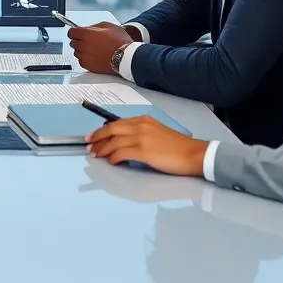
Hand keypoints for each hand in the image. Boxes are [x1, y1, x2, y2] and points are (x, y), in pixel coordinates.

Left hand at [67, 22, 134, 73]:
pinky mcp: (88, 66)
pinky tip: (94, 56)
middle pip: (73, 42)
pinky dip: (85, 58)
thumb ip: (94, 26)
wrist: (126, 57)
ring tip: (94, 49)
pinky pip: (81, 61)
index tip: (77, 32)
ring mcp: (85, 57)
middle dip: (79, 40)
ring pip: (77, 52)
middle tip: (89, 40)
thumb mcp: (108, 26)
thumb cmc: (120, 42)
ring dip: (82, 50)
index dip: (75, 31)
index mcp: (86, 34)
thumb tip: (88, 28)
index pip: (71, 32)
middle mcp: (83, 46)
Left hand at [85, 115, 207, 175]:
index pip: (116, 123)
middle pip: (111, 130)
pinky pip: (121, 154)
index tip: (92, 137)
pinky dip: (113, 158)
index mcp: (143, 120)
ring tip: (97, 156)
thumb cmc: (177, 147)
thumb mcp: (156, 132)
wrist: (193, 154)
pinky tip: (111, 162)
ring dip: (102, 150)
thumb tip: (122, 142)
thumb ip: (139, 133)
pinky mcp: (144, 152)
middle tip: (88, 146)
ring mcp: (142, 138)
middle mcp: (141, 126)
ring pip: (114, 142)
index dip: (101, 131)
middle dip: (97, 139)